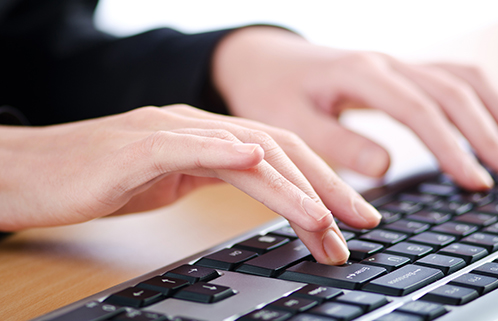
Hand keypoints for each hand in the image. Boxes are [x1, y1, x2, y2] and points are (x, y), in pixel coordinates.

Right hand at [0, 105, 380, 263]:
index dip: (323, 183)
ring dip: (291, 186)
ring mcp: (169, 132)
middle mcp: (198, 127)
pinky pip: (189, 146)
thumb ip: (217, 178)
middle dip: (326, 187)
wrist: (34, 170)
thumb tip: (266, 191)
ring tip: (326, 219)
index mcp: (210, 135)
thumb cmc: (101, 179)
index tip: (352, 219)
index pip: (281, 156)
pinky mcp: (137, 146)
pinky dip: (225, 152)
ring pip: (246, 151)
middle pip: (278, 150)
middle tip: (362, 223)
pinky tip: (256, 163)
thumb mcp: (173, 180)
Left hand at [213, 27, 497, 189]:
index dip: (451, 146)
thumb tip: (385, 166)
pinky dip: (484, 104)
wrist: (264, 62)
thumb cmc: (273, 93)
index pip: (418, 109)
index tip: (477, 182)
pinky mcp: (402, 73)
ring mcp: (398, 64)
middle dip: (492, 135)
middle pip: (454, 92)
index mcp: (359, 73)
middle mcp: (387, 62)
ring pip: (464, 81)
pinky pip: (454, 80)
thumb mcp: (291, 121)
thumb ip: (336, 141)